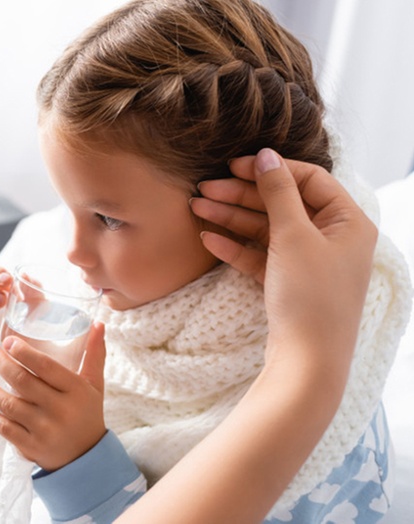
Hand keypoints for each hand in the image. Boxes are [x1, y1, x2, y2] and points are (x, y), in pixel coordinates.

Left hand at [0, 322, 106, 470]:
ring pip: (10, 405)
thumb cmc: (87, 413)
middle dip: (2, 364)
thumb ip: (93, 354)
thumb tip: (97, 323)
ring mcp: (45, 431)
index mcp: (76, 391)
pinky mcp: (31, 447)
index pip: (46, 367)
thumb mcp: (94, 384)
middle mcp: (60, 410)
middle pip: (23, 382)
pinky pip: (5, 428)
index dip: (24, 352)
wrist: (87, 457)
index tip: (8, 341)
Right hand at [191, 148, 376, 372]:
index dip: (271, 169)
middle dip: (241, 195)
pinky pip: (260, 255)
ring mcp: (308, 261)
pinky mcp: (288, 282)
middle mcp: (332, 238)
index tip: (235, 166)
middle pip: (282, 203)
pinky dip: (235, 246)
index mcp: (348, 221)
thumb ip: (278, 192)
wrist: (307, 362)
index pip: (309, 179)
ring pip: (266, 229)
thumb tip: (267, 154)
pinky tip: (208, 239)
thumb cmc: (311, 296)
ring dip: (231, 217)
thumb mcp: (294, 236)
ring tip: (196, 208)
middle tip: (205, 188)